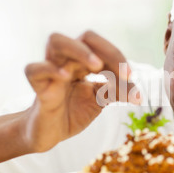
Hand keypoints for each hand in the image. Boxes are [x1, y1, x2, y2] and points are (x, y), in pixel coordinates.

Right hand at [21, 31, 139, 152]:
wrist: (48, 134)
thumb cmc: (72, 113)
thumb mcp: (99, 102)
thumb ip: (116, 93)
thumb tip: (138, 94)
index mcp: (83, 62)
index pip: (103, 48)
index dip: (119, 59)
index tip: (132, 78)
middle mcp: (67, 60)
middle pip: (85, 38)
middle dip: (108, 51)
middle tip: (124, 74)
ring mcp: (51, 71)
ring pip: (56, 41)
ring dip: (80, 50)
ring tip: (96, 66)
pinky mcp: (38, 87)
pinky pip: (34, 69)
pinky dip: (50, 69)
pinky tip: (65, 77)